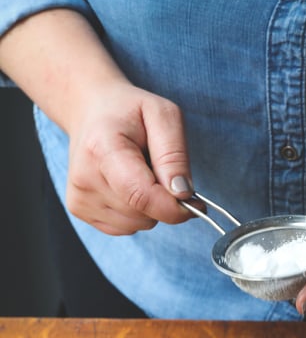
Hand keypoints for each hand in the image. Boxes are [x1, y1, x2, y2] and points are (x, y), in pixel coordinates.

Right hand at [66, 79, 194, 234]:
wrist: (89, 109)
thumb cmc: (128, 111)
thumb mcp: (163, 115)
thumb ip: (175, 155)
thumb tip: (183, 194)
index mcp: (102, 149)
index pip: (142, 196)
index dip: (174, 208)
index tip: (195, 204)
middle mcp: (85, 178)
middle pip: (142, 214)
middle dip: (163, 200)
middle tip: (156, 169)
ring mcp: (79, 197)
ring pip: (136, 224)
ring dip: (148, 206)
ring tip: (138, 173)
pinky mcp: (80, 210)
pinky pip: (125, 228)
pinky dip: (134, 212)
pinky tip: (126, 185)